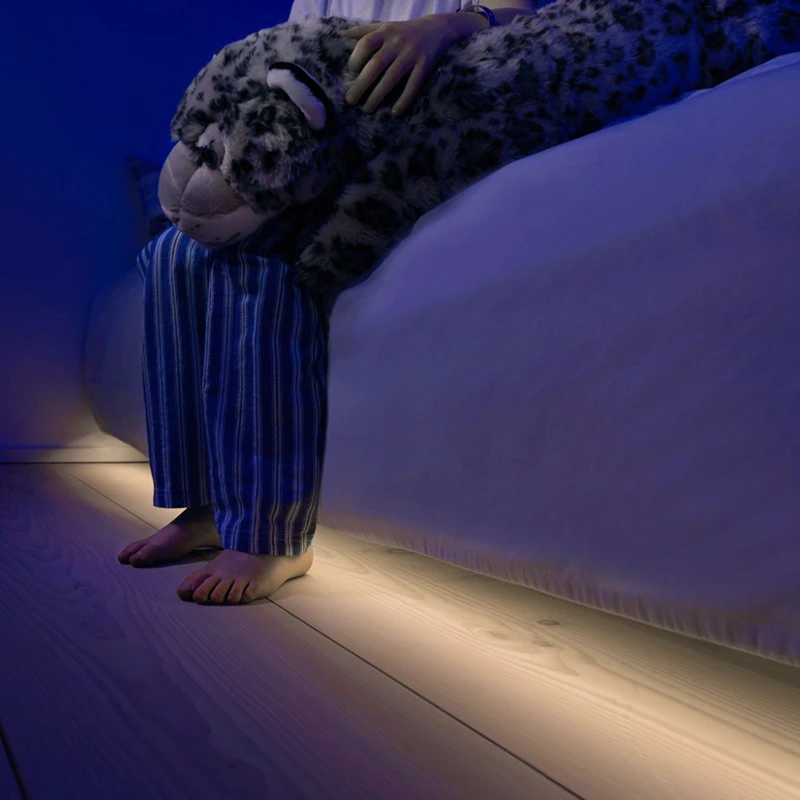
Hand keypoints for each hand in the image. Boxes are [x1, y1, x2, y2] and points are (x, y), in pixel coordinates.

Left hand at [344, 16, 461, 116]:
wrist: (438, 27)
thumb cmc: (405, 30)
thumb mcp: (385, 26)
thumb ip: (364, 30)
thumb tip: (342, 33)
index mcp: (385, 31)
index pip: (365, 44)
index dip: (355, 59)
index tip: (350, 73)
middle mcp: (397, 42)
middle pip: (376, 65)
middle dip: (361, 84)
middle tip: (350, 101)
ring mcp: (412, 54)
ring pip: (392, 77)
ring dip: (378, 95)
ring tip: (367, 109)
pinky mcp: (425, 65)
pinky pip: (413, 85)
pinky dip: (404, 99)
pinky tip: (395, 113)